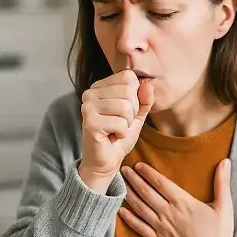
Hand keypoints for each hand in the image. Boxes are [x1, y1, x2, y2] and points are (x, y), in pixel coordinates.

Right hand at [79, 70, 153, 190]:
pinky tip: (112, 137)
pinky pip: (120, 123)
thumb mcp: (137, 114)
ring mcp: (88, 107)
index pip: (128, 77)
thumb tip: (148, 84)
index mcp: (100, 86)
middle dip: (132, 112)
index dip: (135, 96)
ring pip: (125, 107)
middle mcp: (90, 93)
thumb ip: (144, 99)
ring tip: (116, 130)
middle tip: (120, 123)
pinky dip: (121, 133)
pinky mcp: (90, 122)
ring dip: (126, 124)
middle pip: (128, 91)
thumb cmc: (119, 134)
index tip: (124, 111)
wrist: (107, 159)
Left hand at [118, 159, 236, 236]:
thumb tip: (225, 161)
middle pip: (147, 193)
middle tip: (124, 169)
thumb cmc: (220, 236)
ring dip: (129, 194)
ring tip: (120, 183)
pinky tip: (120, 210)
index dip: (148, 173)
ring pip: (140, 208)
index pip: (161, 183)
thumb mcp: (224, 207)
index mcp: (184, 203)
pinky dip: (128, 218)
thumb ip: (222, 183)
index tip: (139, 165)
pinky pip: (139, 228)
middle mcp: (169, 214)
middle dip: (134, 179)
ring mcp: (162, 228)